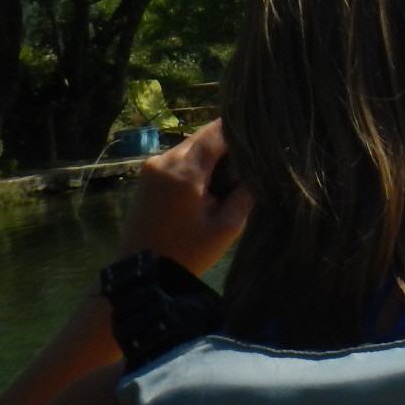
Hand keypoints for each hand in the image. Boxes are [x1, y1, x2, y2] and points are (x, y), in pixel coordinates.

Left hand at [118, 119, 249, 272]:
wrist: (142, 274)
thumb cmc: (187, 252)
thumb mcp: (227, 227)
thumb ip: (245, 193)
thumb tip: (258, 170)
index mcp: (185, 171)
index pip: (217, 132)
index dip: (241, 130)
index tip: (262, 137)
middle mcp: (164, 161)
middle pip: (203, 136)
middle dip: (227, 143)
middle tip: (248, 161)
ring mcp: (151, 168)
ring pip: (190, 146)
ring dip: (211, 154)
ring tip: (231, 174)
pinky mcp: (146, 177)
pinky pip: (178, 158)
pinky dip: (196, 163)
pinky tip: (209, 182)